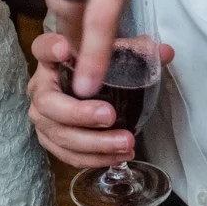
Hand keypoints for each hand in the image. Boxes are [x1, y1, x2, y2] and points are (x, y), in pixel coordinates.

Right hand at [26, 31, 172, 167]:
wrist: (88, 90)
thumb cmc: (99, 71)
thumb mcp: (116, 55)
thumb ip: (138, 51)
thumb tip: (165, 52)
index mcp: (52, 60)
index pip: (42, 47)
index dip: (50, 49)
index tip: (65, 49)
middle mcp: (41, 87)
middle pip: (47, 102)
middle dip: (79, 113)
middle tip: (109, 115)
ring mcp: (43, 117)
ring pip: (58, 134)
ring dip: (93, 143)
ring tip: (125, 142)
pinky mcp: (50, 140)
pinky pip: (67, 154)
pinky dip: (93, 158)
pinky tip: (117, 156)